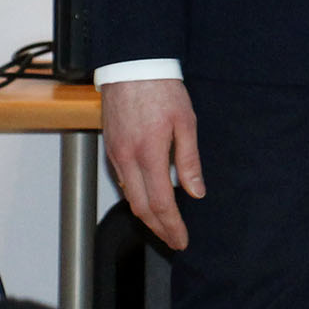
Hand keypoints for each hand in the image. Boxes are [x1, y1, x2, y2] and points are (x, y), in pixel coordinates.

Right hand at [101, 79, 203, 250]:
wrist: (132, 68)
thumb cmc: (163, 91)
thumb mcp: (186, 123)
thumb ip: (190, 160)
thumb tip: (196, 192)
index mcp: (149, 154)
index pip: (160, 203)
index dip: (171, 226)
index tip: (182, 240)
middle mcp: (127, 160)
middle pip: (141, 207)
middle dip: (159, 228)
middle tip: (174, 241)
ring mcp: (115, 155)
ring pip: (129, 196)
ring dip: (147, 215)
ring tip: (165, 226)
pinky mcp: (111, 149)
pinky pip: (123, 181)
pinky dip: (137, 196)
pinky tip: (150, 199)